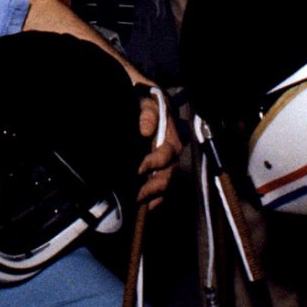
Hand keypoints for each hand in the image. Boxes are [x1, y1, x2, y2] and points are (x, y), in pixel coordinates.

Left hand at [135, 90, 180, 205]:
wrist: (140, 99)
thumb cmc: (143, 99)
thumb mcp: (145, 99)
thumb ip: (147, 112)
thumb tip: (146, 130)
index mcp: (171, 135)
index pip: (166, 154)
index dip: (153, 163)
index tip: (137, 170)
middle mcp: (171, 151)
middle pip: (167, 174)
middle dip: (152, 187)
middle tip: (135, 196)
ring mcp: (165, 161)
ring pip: (164, 183)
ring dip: (152, 195)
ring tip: (137, 204)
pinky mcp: (158, 168)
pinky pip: (160, 188)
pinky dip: (154, 199)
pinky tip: (146, 207)